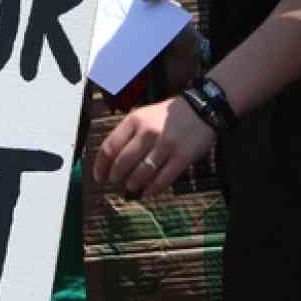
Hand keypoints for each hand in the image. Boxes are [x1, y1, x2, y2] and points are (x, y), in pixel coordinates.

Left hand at [93, 96, 214, 197]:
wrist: (201, 108)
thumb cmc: (167, 115)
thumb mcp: (143, 115)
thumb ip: (127, 134)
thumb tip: (111, 161)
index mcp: (134, 120)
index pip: (109, 147)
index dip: (101, 166)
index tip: (99, 177)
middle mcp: (148, 132)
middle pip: (123, 163)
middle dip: (116, 178)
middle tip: (116, 183)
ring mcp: (166, 145)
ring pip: (141, 173)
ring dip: (133, 184)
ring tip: (131, 187)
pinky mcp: (182, 157)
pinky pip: (163, 179)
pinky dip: (152, 189)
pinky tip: (148, 192)